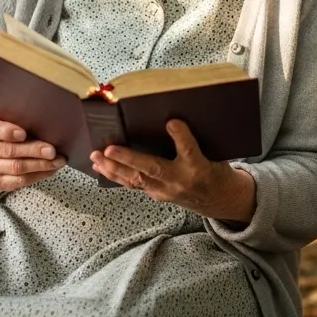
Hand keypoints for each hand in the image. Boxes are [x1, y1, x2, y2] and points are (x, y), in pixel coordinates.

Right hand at [0, 117, 65, 190]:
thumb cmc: (0, 134)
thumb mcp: (1, 122)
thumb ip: (17, 122)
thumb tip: (46, 125)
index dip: (8, 132)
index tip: (23, 134)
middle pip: (10, 150)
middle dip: (33, 151)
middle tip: (52, 150)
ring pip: (16, 168)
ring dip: (40, 165)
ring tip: (58, 161)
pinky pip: (19, 181)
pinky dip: (38, 175)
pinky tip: (51, 170)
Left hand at [91, 120, 254, 222]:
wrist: (220, 200)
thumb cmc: (216, 170)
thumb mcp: (215, 152)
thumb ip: (196, 138)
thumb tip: (174, 116)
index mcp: (200, 167)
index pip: (189, 150)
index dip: (181, 136)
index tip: (172, 122)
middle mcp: (180, 181)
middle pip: (152, 169)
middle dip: (128, 158)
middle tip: (109, 149)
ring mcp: (166, 191)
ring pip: (136, 180)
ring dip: (113, 168)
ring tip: (96, 156)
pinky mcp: (157, 195)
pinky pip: (133, 185)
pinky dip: (116, 175)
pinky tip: (101, 167)